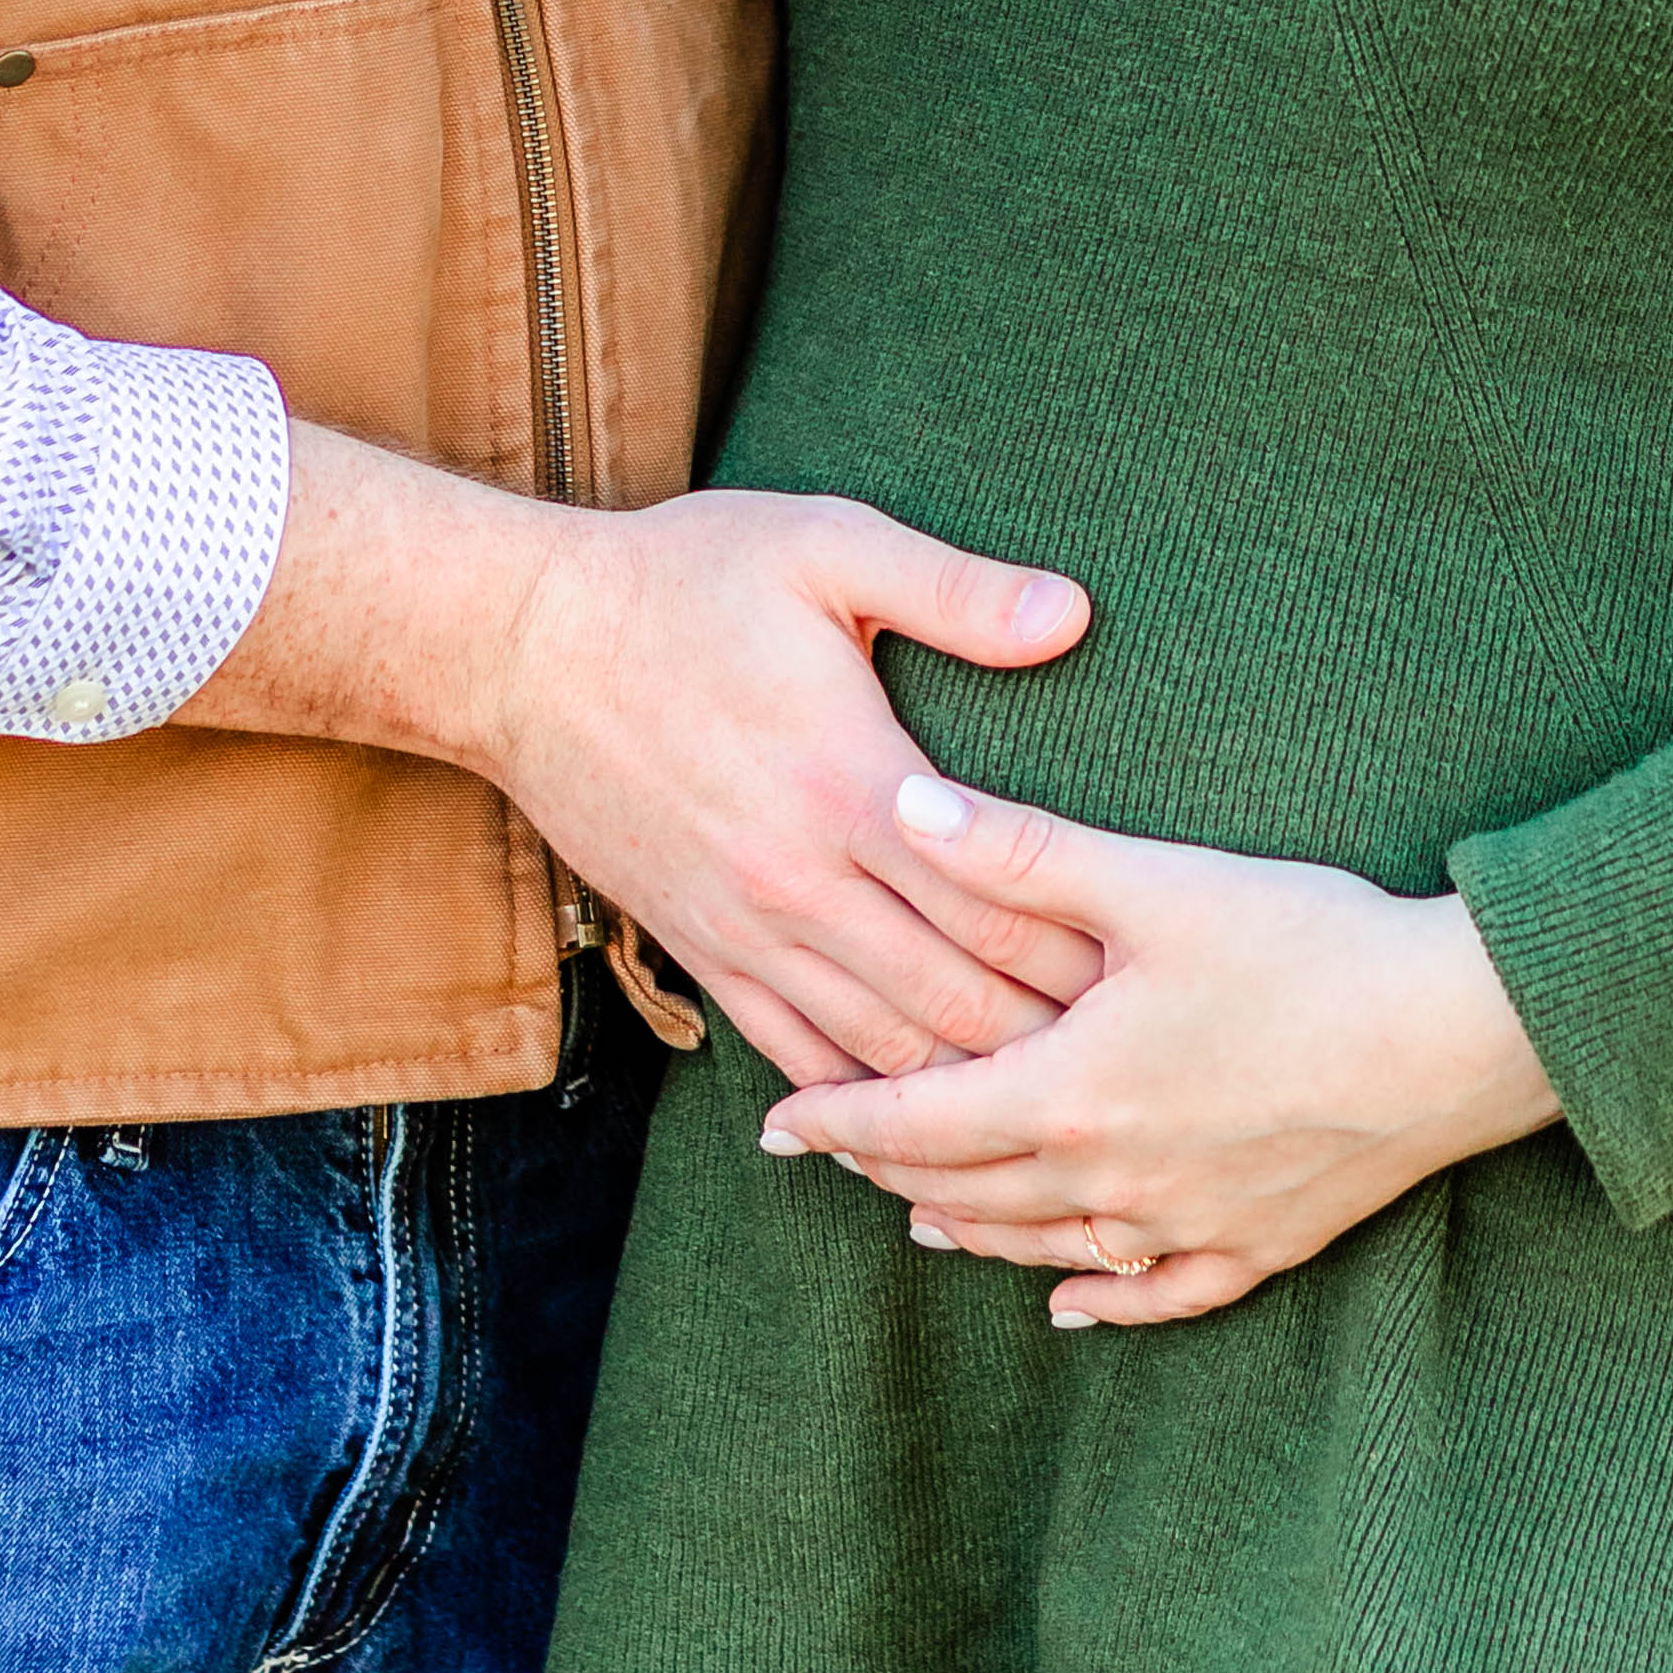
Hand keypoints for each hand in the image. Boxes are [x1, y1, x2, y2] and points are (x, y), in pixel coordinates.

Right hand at [484, 499, 1107, 1088]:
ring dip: (969, 1089)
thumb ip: (953, 588)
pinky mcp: (701, 953)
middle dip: (1051, 1040)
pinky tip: (920, 1128)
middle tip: (1136, 1063)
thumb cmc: (682, 582)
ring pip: (881, 1051)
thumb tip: (1072, 613)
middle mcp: (802, 880)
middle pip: (955, 1001)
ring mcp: (746, 930)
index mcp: (851, 781)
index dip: (1084, 948)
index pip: (998, 900)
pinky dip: (864, 1103)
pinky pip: (795, 1058)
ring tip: (1057, 1111)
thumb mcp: (824, 545)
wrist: (519, 648)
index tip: (1154, 972)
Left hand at [757, 773, 1559, 1324]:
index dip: (840, 1118)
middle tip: (830, 1156)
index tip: (775, 1124)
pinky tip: (1073, 1304)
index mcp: (1069, 1095)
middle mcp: (1112, 1181)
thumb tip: (900, 806)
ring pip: (1046, 1246)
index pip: (917, 1118)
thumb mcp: (1150, 882)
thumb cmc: (1306, 946)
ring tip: (920, 1215)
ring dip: (973, 1230)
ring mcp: (1187, 1224)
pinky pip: (1157, 1291)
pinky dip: (1100, 1297)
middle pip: (969, 1189)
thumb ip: (1018, 853)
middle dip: (888, 1170)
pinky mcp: (1260, 1243)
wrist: (1456, 1033)